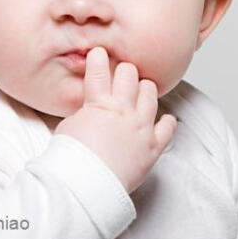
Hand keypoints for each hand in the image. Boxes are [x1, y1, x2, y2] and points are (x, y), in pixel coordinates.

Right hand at [54, 47, 177, 192]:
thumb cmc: (72, 160)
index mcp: (100, 104)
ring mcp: (141, 126)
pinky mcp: (153, 146)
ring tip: (139, 92)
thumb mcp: (69, 126)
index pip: (100, 70)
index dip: (99, 58)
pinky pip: (168, 126)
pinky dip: (166, 121)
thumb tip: (90, 106)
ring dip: (144, 90)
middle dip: (124, 71)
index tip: (99, 53)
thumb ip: (84, 110)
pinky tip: (164, 119)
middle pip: (130, 74)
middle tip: (121, 75)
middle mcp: (124, 110)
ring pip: (150, 93)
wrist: (86, 186)